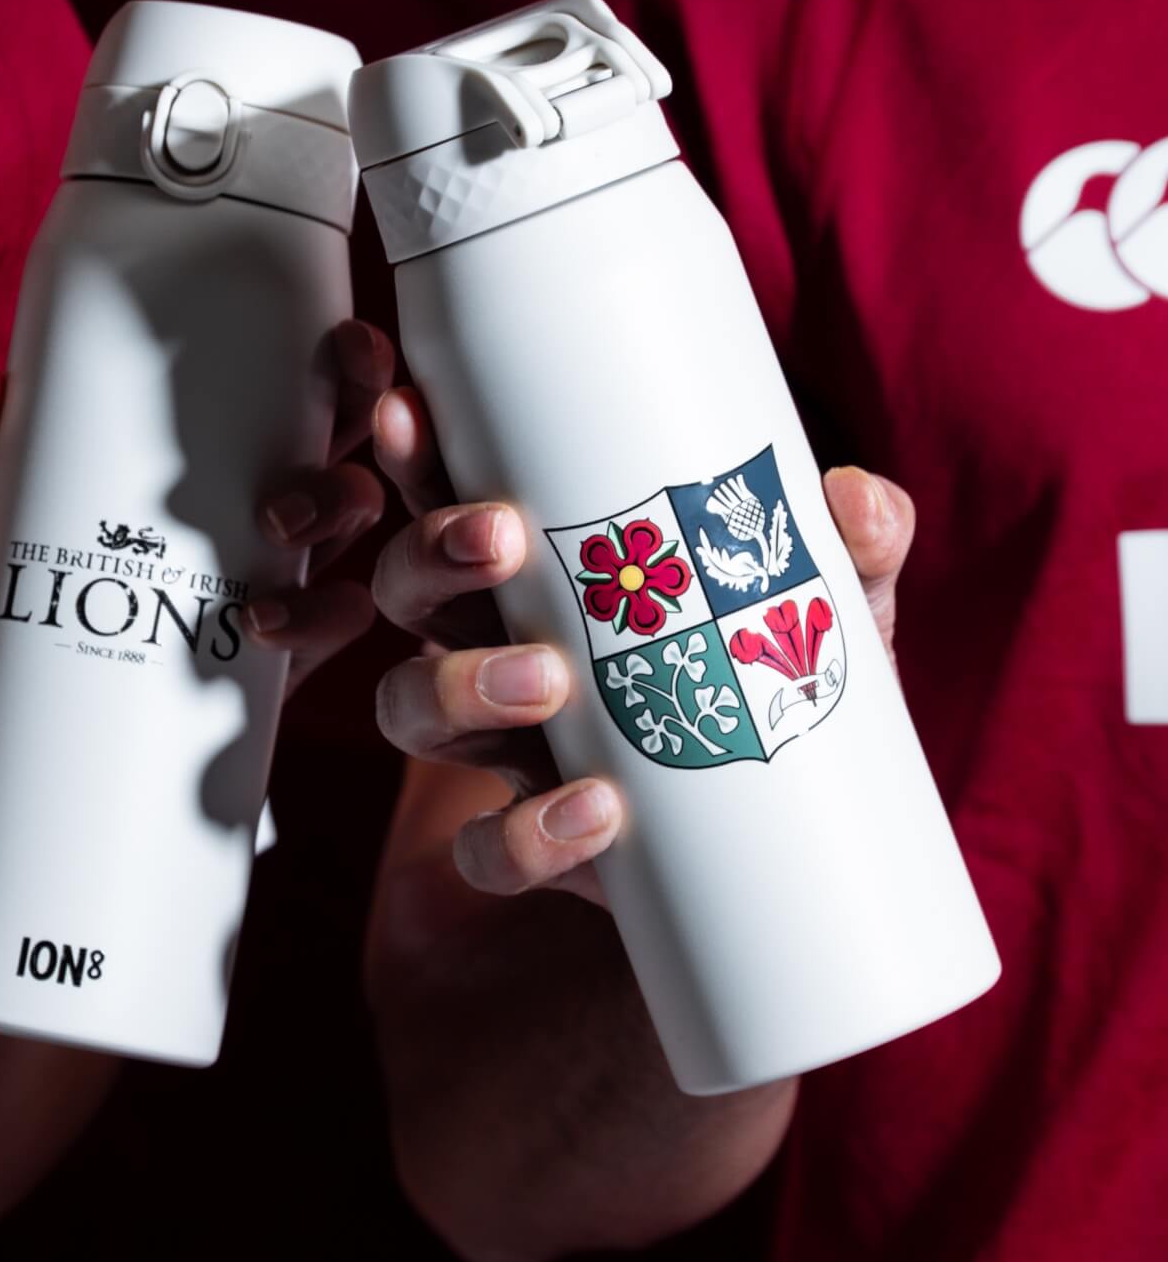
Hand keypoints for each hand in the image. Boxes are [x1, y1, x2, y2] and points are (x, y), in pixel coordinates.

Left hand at [0, 319, 394, 695]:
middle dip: (366, 416)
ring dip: (336, 506)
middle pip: (354, 434)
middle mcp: (270, 497)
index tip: (343, 338)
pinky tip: (263, 619)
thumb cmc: (20, 591)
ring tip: (274, 525)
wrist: (32, 725)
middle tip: (311, 414)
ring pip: (358, 516)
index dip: (345, 356)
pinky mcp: (284, 647)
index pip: (303, 382)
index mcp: (222, 447)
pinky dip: (320, 613)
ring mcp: (284, 571)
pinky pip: (341, 619)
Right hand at [371, 386, 913, 907]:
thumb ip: (850, 553)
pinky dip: (526, 833)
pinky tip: (598, 809)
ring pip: (407, 708)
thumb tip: (854, 500)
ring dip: (457, 684)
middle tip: (501, 539)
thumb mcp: (822, 613)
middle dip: (431, 555)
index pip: (449, 499)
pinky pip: (486, 851)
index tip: (412, 409)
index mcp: (539, 574)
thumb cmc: (778, 692)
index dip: (413, 455)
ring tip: (550, 680)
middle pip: (406, 590)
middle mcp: (494, 650)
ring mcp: (504, 751)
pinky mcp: (530, 848)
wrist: (790, 852)